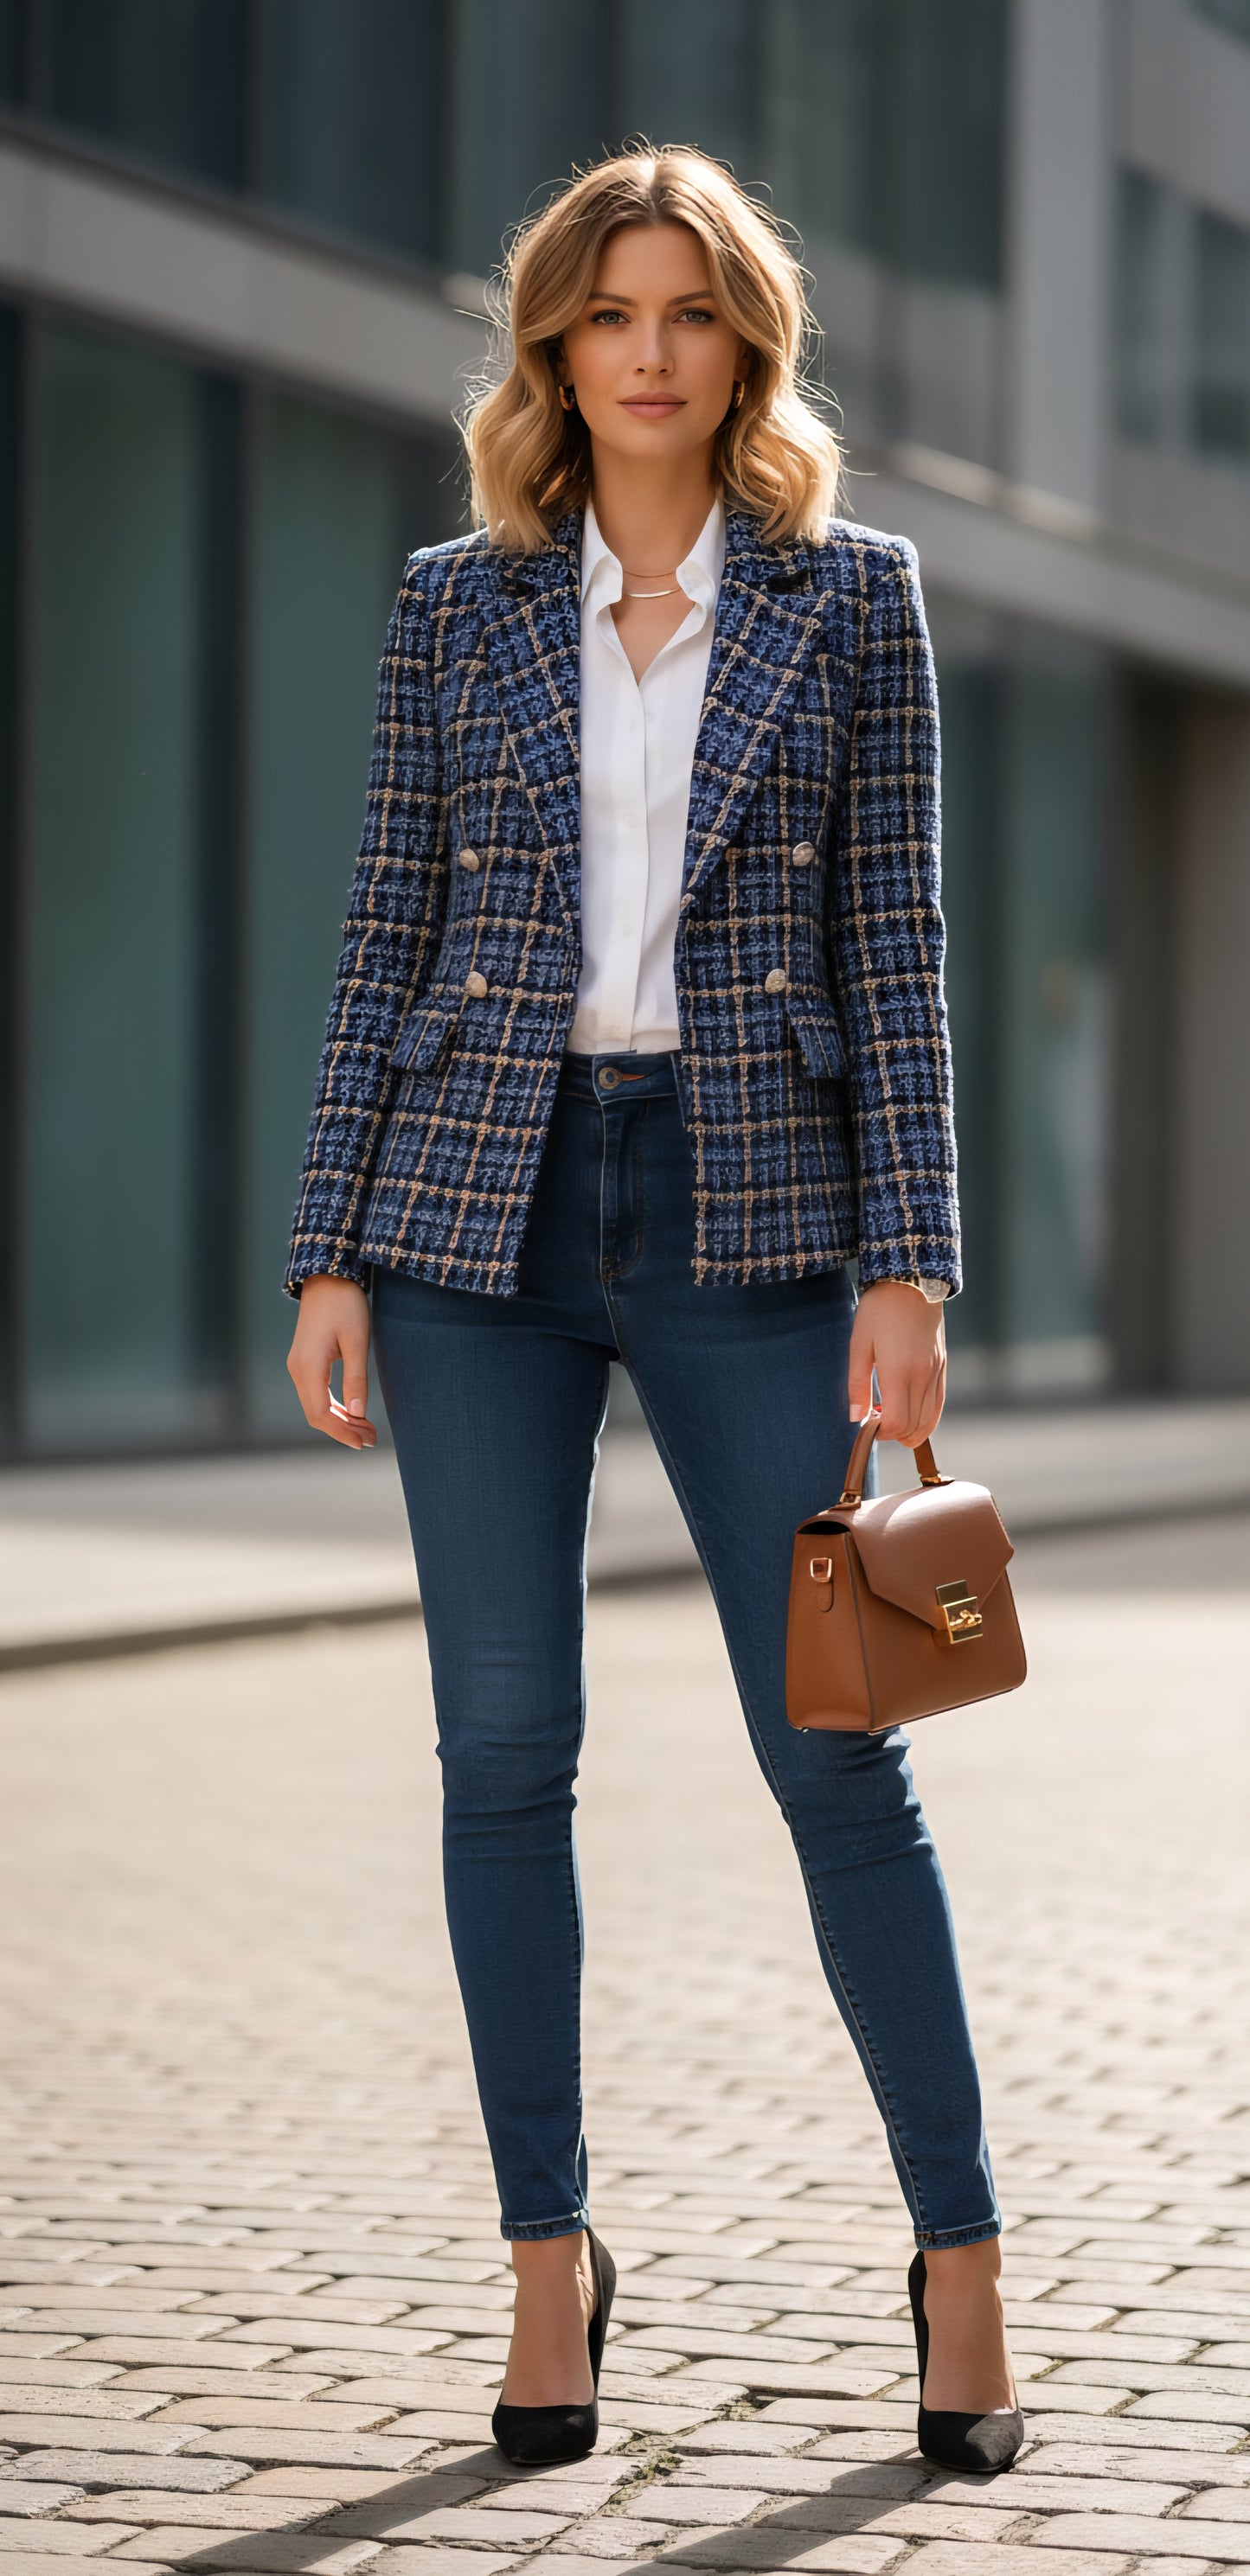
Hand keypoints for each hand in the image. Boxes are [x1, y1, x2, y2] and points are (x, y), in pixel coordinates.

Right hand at [286, 1275, 377, 1448]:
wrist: (328, 1277)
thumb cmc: (345, 1305)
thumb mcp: (357, 1342)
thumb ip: (356, 1379)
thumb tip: (359, 1413)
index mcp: (309, 1367)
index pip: (321, 1414)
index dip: (342, 1432)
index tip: (364, 1442)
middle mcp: (297, 1369)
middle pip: (316, 1414)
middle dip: (343, 1430)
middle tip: (371, 1439)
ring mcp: (298, 1366)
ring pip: (315, 1406)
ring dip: (340, 1420)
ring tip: (366, 1429)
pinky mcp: (304, 1361)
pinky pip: (315, 1394)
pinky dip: (334, 1407)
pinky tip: (353, 1411)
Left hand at [848, 1280, 946, 1448]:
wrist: (912, 1282)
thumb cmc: (879, 1310)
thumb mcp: (859, 1344)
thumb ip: (857, 1384)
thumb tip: (856, 1418)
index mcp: (899, 1371)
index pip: (897, 1423)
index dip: (881, 1432)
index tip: (867, 1423)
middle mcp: (923, 1376)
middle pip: (915, 1428)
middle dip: (894, 1434)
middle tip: (876, 1420)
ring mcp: (936, 1372)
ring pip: (929, 1420)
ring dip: (910, 1429)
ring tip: (890, 1416)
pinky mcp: (942, 1366)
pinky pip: (938, 1405)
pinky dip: (924, 1417)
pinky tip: (907, 1409)